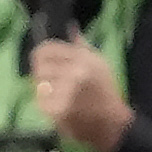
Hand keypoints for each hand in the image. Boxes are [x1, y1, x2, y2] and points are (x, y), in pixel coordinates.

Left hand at [29, 34, 132, 151]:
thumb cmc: (105, 93)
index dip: (40, 55)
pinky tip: (59, 108)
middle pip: (39, 66)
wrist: (112, 124)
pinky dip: (47, 105)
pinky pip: (41, 102)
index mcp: (84, 59)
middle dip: (41, 74)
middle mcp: (75, 72)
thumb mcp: (100, 64)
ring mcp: (66, 92)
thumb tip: (70, 27)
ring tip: (58, 95)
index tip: (42, 62)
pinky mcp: (60, 109)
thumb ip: (82, 46)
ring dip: (44, 90)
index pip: (47, 49)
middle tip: (50, 82)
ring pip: (39, 84)